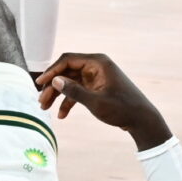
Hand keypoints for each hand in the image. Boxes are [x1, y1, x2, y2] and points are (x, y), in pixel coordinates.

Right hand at [34, 52, 169, 147]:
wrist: (142, 120)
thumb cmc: (122, 109)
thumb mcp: (96, 102)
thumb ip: (74, 91)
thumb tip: (54, 81)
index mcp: (97, 62)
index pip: (67, 60)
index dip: (51, 71)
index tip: (40, 84)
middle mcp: (95, 66)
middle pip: (66, 72)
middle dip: (53, 86)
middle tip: (41, 102)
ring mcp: (96, 77)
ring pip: (70, 82)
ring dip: (58, 95)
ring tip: (46, 109)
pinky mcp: (96, 87)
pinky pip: (78, 91)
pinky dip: (70, 101)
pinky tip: (62, 115)